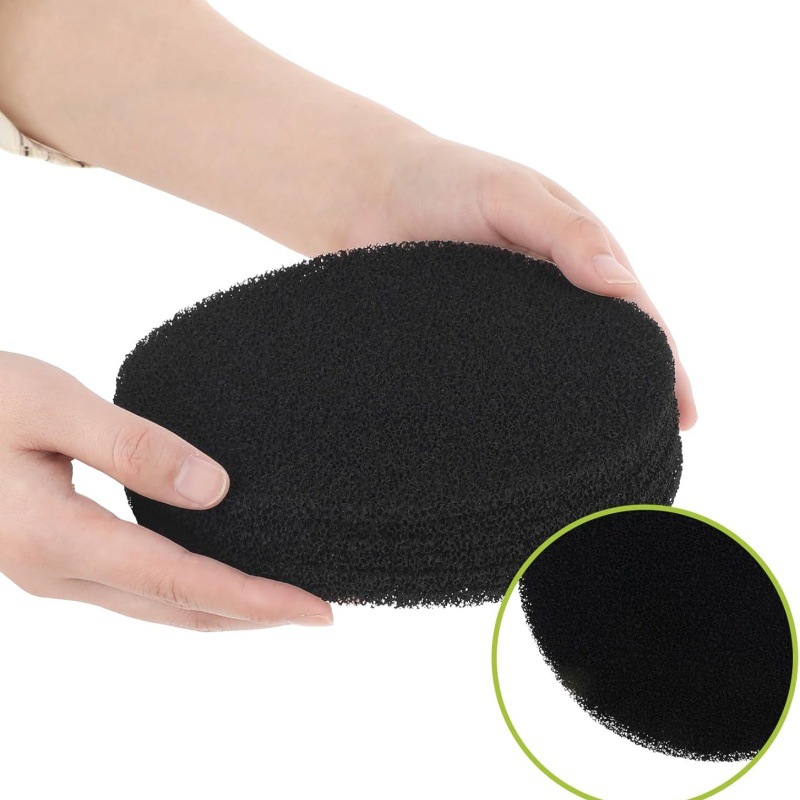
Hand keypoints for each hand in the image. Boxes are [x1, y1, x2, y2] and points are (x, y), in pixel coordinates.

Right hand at [0, 351, 332, 630]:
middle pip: (177, 606)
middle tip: (320, 613)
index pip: (179, 580)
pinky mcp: (58, 557)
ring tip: (282, 603)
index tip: (315, 610)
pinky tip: (216, 579)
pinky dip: (190, 592)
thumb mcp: (50, 405)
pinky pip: (138, 589)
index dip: (253, 598)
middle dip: (254, 614)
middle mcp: (57, 571)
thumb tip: (212, 489)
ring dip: (225, 610)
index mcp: (57, 536)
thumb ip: (131, 446)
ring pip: (158, 607)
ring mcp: (54, 571)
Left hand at [350, 134, 696, 429]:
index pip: (632, 315)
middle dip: (628, 393)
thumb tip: (620, 286)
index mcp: (574, 256)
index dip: (662, 362)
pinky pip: (497, 382)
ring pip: (551, 374)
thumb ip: (565, 233)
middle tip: (648, 446)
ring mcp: (506, 325)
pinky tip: (524, 442)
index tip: (683, 414)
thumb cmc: (444, 181)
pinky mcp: (464, 344)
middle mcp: (546, 297)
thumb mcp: (511, 194)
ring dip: (575, 409)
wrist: (364, 193)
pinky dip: (515, 409)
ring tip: (598, 458)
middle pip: (601, 352)